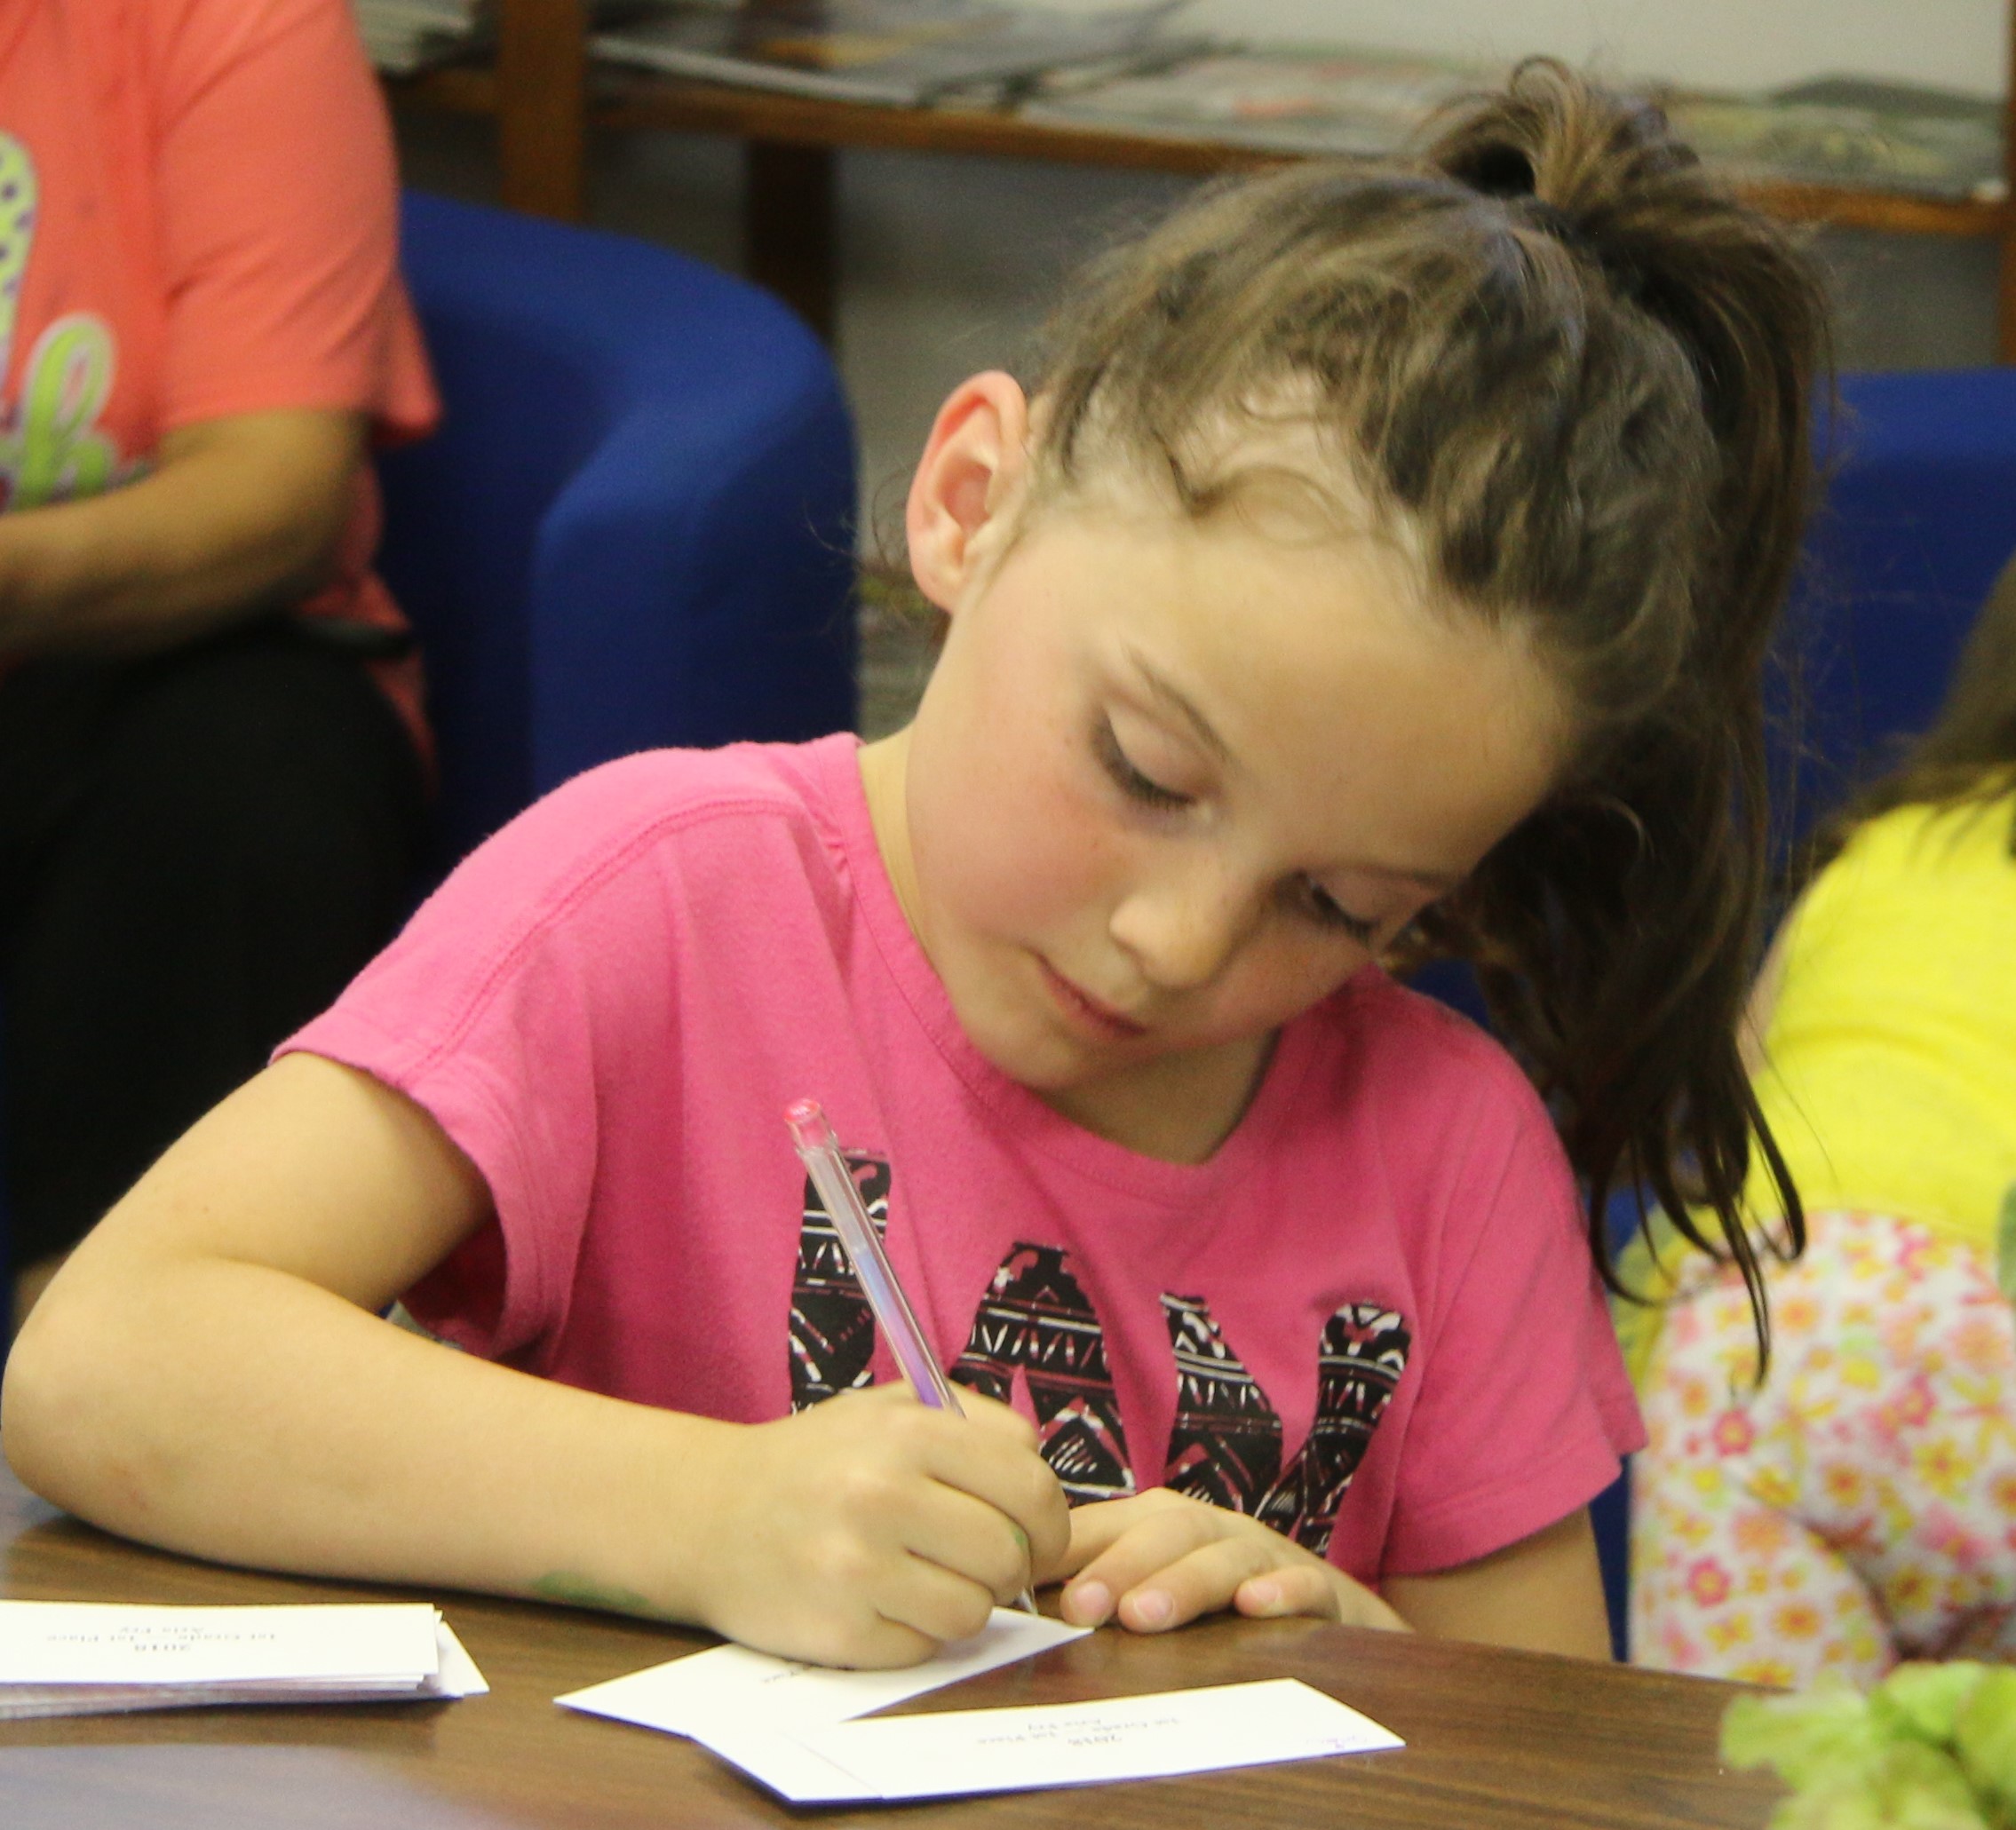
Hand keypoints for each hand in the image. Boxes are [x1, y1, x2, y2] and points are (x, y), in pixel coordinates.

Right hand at [683, 1383, 1069, 1668]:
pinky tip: (881, 1601)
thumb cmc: (815, 1461)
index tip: (1038, 1533)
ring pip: (973, 1611)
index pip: (1030, 1486)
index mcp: (907, 1431)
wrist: (707, 1513)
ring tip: (926, 1577)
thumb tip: (1039, 1474)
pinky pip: (923, 1647)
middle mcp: (882, 1494)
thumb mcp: (887, 1410)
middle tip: (987, 1563)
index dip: (1049, 1519)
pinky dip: (916, 1632)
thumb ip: (972, 1425)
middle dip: (1012, 1566)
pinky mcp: (837, 1631)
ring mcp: (857, 1567)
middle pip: (1009, 1553)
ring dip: (963, 1601)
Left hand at [1053, 1488, 1406, 1635]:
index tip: (1021, 1587)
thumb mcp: (1152, 1589)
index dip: (1065, 1553)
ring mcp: (1264, 1556)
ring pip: (1224, 1556)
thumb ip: (1091, 1592)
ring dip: (1184, 1583)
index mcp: (1158, 1525)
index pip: (1105, 1526)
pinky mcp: (1318, 1589)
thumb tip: (1008, 1609)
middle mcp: (1208, 1529)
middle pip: (1164, 1531)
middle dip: (1120, 1567)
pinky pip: (1304, 1583)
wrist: (1325, 1610)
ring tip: (1144, 1618)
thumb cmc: (1216, 1602)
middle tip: (1081, 1608)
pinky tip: (1255, 1607)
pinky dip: (1281, 1591)